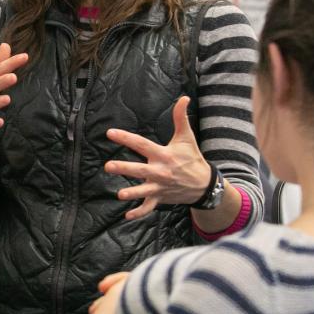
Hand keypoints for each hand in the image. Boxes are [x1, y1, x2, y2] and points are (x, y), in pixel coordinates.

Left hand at [105, 95, 210, 220]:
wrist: (205, 184)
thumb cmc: (192, 158)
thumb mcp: (187, 138)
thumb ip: (181, 118)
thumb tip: (183, 98)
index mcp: (164, 155)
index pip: (142, 144)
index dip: (126, 138)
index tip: (110, 133)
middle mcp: (161, 172)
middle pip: (140, 170)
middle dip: (124, 168)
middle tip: (108, 166)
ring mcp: (160, 187)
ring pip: (144, 191)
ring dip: (133, 193)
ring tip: (120, 194)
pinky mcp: (160, 198)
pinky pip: (149, 208)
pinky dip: (139, 213)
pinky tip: (127, 216)